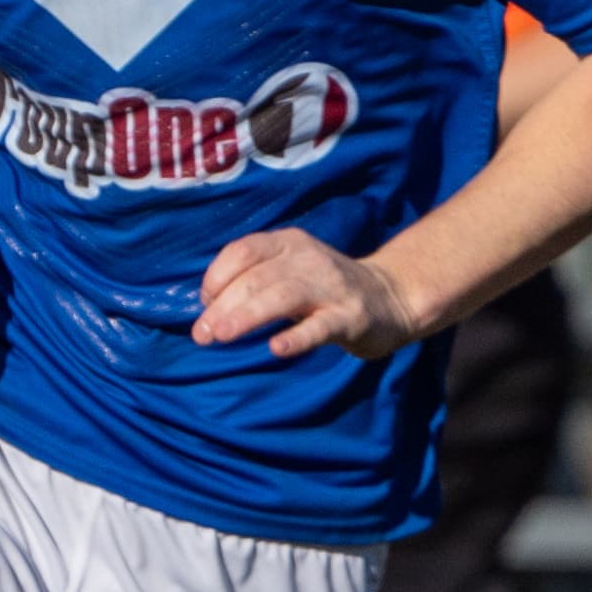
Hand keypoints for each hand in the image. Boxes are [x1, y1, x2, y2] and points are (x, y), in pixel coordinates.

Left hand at [192, 229, 423, 359]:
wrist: (389, 298)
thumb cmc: (323, 288)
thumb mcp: (288, 271)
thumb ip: (251, 281)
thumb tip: (207, 309)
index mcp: (288, 243)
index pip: (242, 251)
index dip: (216, 277)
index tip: (205, 306)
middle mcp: (307, 259)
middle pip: (256, 278)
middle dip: (223, 305)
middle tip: (202, 334)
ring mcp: (330, 287)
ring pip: (282, 296)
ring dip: (247, 315)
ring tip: (221, 335)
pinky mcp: (349, 317)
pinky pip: (320, 327)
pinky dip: (297, 337)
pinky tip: (276, 348)